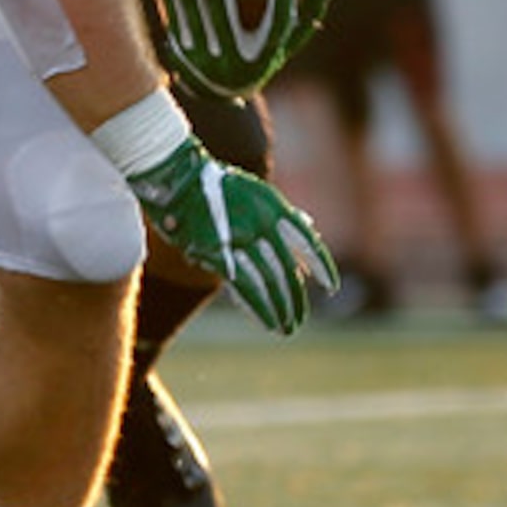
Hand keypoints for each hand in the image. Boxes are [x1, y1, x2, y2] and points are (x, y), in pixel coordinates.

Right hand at [120, 139, 336, 334]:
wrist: (176, 179)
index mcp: (272, 207)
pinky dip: (256, 307)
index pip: (307, 242)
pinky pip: (242, 286)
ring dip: (278, 308)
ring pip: (267, 283)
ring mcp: (237, 239)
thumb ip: (281, 210)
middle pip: (287, 270)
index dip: (322, 266)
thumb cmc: (216, 184)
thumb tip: (309, 224)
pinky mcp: (214, 254)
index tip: (331, 287)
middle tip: (299, 319)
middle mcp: (259, 224)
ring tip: (286, 327)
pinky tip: (266, 320)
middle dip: (295, 298)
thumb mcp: (256, 190)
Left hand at [147, 0, 333, 100]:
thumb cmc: (262, 57)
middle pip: (221, 20)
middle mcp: (230, 63)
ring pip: (191, 13)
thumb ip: (308, 12)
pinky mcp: (179, 50)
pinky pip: (170, 13)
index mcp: (263, 60)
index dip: (281, 11)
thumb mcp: (286, 43)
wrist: (218, 93)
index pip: (276, 35)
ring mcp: (201, 58)